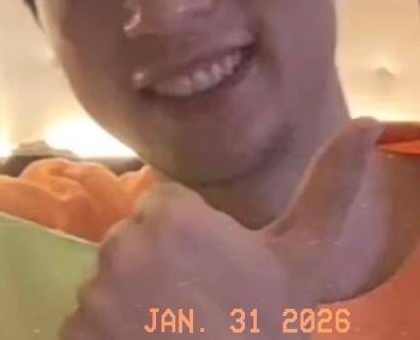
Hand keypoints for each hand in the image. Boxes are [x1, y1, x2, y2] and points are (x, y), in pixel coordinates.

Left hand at [60, 119, 383, 338]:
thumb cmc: (270, 324)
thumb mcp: (303, 261)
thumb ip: (326, 188)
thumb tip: (367, 122)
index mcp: (170, 215)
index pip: (163, 208)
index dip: (190, 239)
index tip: (214, 272)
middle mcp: (122, 242)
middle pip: (131, 243)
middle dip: (156, 269)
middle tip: (193, 307)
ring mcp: (94, 289)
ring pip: (106, 283)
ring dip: (128, 303)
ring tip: (168, 329)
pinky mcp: (74, 330)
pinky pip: (82, 322)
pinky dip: (103, 335)